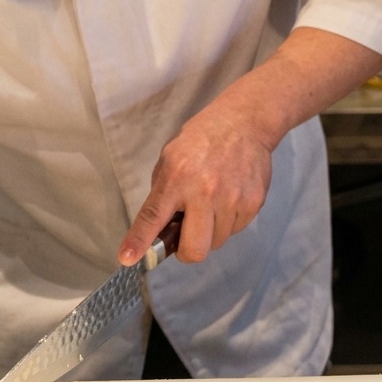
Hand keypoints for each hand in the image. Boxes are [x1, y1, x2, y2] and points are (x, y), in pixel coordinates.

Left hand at [117, 99, 272, 265]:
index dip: (139, 242)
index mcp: (176, 179)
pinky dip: (228, 221)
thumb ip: (163, 195)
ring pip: (217, 242)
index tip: (129, 259)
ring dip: (210, 232)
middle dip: (187, 250)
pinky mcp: (253, 202)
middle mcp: (204, 191)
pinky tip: (227, 197)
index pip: (152, 217)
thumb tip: (159, 232)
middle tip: (185, 235)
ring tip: (210, 203)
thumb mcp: (170, 160)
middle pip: (194, 249)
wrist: (242, 123)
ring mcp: (232, 198)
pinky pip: (236, 230)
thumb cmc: (200, 142)